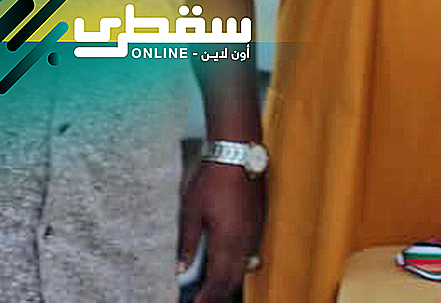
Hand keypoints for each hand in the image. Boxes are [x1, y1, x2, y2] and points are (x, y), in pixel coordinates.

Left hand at [177, 161, 265, 302]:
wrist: (238, 153)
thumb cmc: (212, 179)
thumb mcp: (192, 211)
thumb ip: (187, 243)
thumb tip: (181, 270)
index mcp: (226, 240)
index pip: (218, 280)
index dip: (207, 297)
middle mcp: (244, 240)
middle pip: (233, 279)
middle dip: (219, 294)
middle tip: (204, 301)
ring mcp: (255, 230)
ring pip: (245, 267)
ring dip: (230, 281)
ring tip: (215, 288)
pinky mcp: (259, 220)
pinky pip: (252, 252)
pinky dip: (240, 265)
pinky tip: (230, 263)